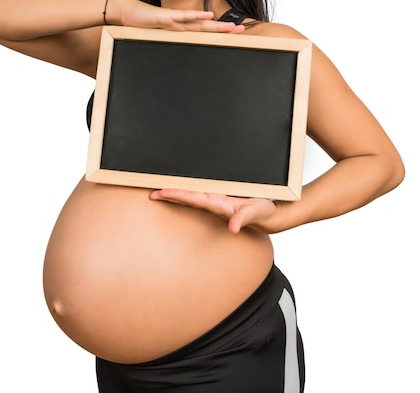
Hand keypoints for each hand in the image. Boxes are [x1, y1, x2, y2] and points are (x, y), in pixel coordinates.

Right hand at [113, 0, 244, 33]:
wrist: (126, 12)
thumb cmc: (142, 25)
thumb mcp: (158, 38)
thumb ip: (169, 44)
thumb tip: (178, 56)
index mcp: (181, 29)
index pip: (203, 33)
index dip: (218, 35)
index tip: (234, 37)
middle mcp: (181, 23)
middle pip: (206, 28)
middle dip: (224, 29)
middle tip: (241, 30)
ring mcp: (174, 19)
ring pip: (199, 23)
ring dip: (216, 24)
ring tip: (231, 26)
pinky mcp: (165, 17)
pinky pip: (183, 17)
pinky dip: (196, 16)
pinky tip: (208, 15)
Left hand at [149, 188, 277, 233]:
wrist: (268, 215)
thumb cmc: (261, 211)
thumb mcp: (254, 212)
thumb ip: (243, 219)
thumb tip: (232, 228)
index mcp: (218, 204)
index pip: (193, 198)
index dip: (177, 195)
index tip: (162, 193)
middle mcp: (213, 203)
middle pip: (187, 198)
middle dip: (169, 196)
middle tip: (151, 194)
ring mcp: (216, 201)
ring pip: (191, 196)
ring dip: (175, 195)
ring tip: (159, 192)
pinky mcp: (220, 198)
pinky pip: (200, 194)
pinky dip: (187, 191)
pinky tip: (178, 190)